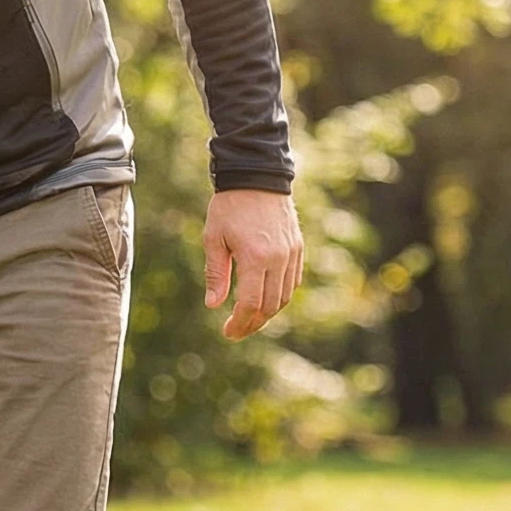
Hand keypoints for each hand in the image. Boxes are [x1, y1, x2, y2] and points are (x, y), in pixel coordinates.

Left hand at [203, 188, 303, 340]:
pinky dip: (280, 296)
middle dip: (252, 324)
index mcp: (255, 258)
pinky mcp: (297, 248)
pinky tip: (265, 300)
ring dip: (267, 313)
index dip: (239, 323)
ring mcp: (291, 254)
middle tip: (236, 332)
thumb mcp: (213, 238)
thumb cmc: (229, 207)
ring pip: (284, 296)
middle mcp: (278, 259)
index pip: (250, 303)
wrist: (258, 177)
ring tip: (249, 320)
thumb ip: (216, 274)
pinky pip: (292, 282)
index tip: (227, 332)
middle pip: (269, 305)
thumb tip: (213, 305)